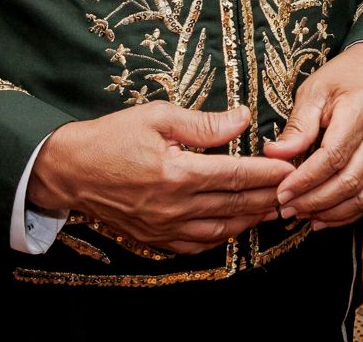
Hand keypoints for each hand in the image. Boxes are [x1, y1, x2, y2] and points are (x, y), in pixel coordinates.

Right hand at [26, 103, 291, 254]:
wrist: (67, 171)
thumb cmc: (111, 137)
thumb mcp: (157, 117)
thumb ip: (204, 123)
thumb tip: (244, 119)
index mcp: (178, 173)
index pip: (236, 175)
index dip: (268, 173)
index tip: (292, 168)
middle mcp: (174, 206)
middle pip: (235, 205)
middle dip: (268, 197)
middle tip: (295, 190)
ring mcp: (164, 227)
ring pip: (220, 230)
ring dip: (250, 220)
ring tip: (272, 208)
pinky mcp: (153, 239)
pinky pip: (195, 246)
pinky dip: (220, 238)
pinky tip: (234, 227)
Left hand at [265, 41, 362, 230]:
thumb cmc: (343, 77)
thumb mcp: (314, 91)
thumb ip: (297, 125)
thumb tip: (275, 155)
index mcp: (358, 111)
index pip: (333, 156)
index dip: (306, 179)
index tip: (282, 191)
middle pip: (349, 181)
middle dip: (314, 200)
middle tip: (286, 207)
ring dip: (331, 211)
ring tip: (302, 215)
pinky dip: (348, 213)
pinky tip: (324, 218)